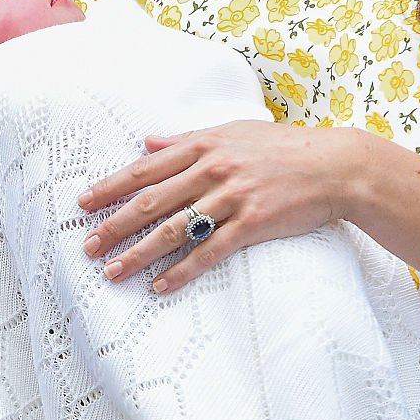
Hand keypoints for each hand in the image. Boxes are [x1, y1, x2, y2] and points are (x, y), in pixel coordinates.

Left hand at [77, 119, 365, 293]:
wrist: (335, 165)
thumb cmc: (283, 147)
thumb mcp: (232, 132)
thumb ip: (187, 140)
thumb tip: (146, 142)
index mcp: (203, 146)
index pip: (145, 169)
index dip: (111, 187)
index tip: (84, 204)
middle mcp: (213, 169)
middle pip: (152, 202)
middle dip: (115, 225)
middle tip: (88, 247)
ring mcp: (233, 197)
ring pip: (175, 229)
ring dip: (140, 253)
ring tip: (114, 272)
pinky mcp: (253, 224)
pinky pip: (211, 252)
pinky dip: (184, 271)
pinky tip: (161, 287)